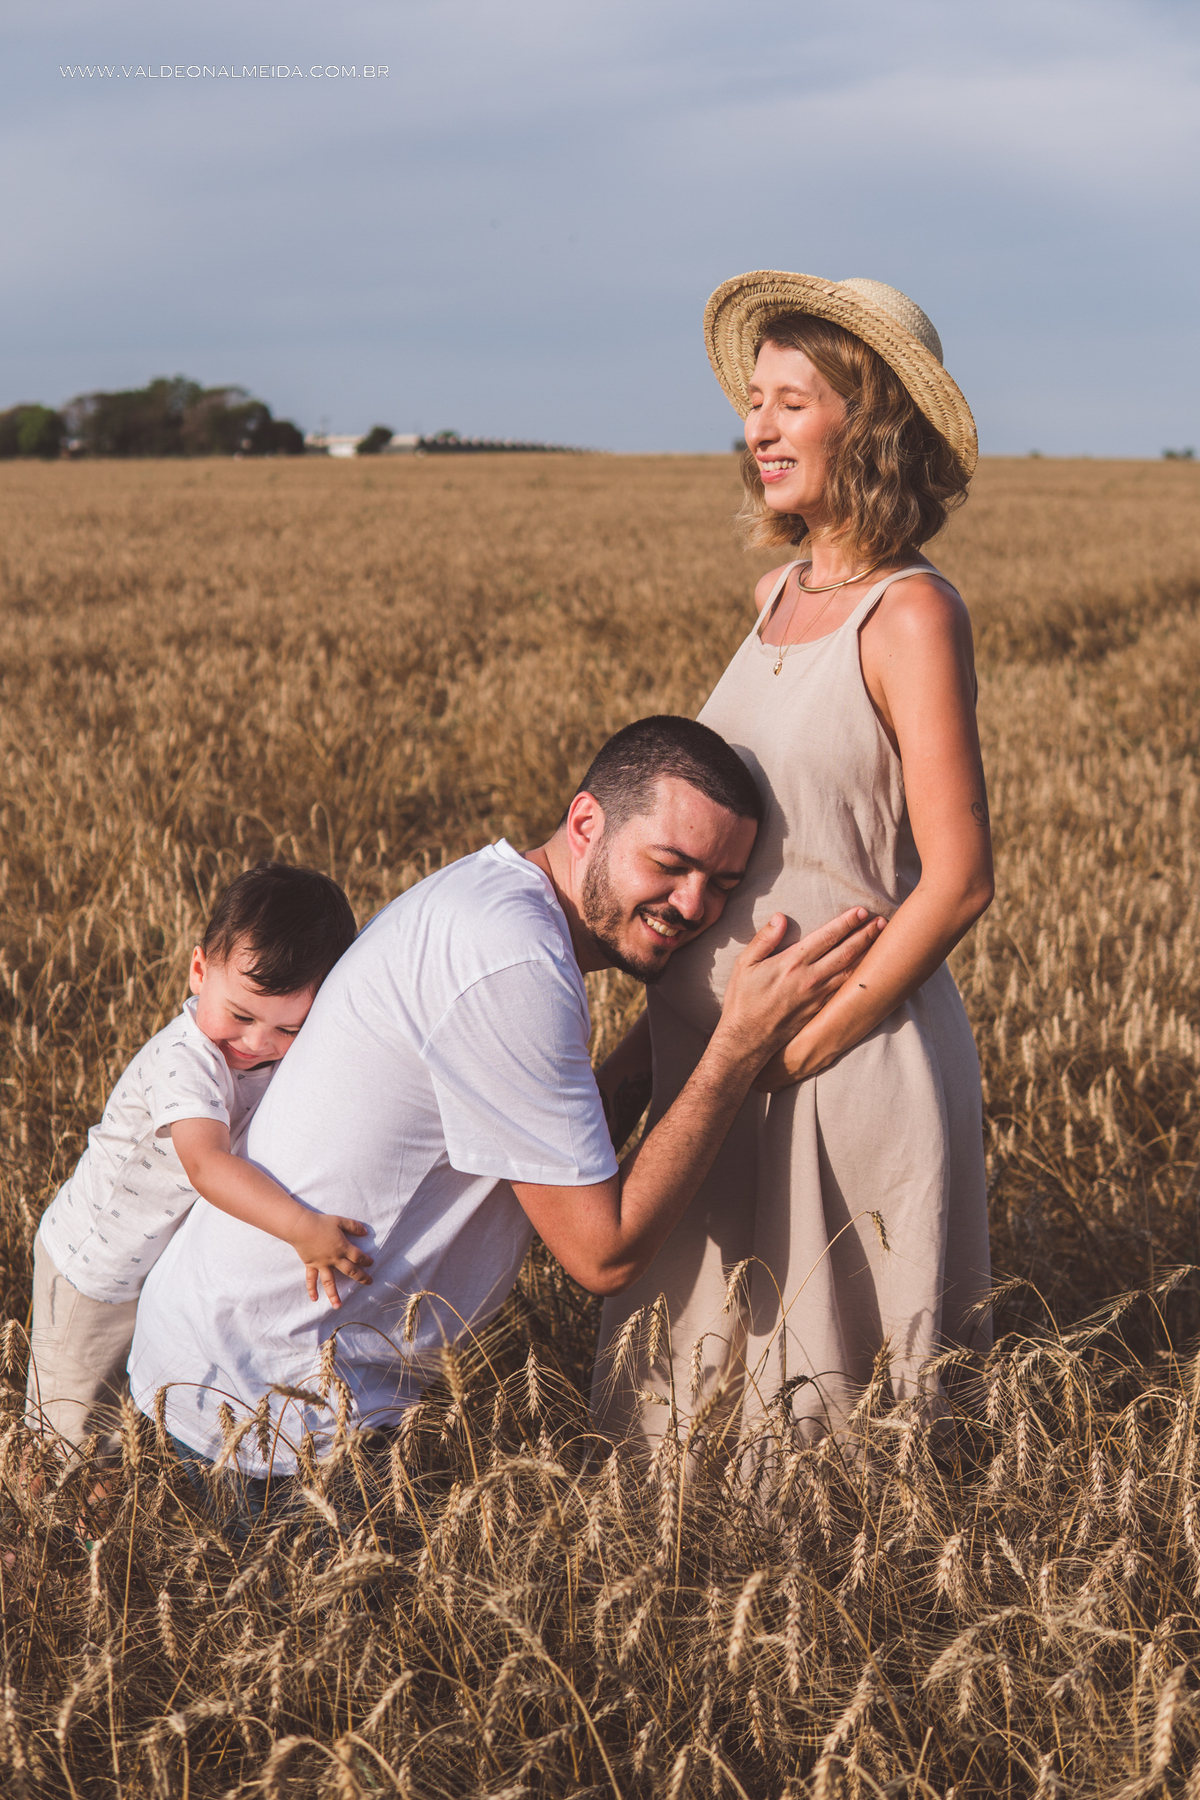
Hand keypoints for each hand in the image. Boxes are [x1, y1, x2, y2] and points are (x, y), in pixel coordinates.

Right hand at [291, 1215, 372, 1306]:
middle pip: (350, 1271)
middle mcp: (334, 1259)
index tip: (371, 1263)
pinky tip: (314, 1299)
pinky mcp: (311, 1265)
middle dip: (361, 1277)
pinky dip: (312, 1289)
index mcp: (343, 1248)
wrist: (301, 1227)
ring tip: (338, 1306)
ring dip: (334, 1294)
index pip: (358, 1257)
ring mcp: (322, 1264)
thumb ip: (353, 1226)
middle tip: (368, 1283)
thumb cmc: (321, 1223)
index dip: (366, 1260)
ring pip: (329, 1282)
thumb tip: (365, 1232)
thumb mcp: (340, 1221)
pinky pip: (311, 1279)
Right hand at [716, 907, 886, 1071]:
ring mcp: (818, 996)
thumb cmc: (743, 1001)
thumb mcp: (744, 964)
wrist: (747, 1040)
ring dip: (868, 954)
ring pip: (850, 971)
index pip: (827, 937)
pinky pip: (844, 990)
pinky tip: (867, 970)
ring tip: (881, 941)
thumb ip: (764, 939)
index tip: (861, 911)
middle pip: (846, 952)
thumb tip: (780, 917)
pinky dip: (859, 977)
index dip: (847, 922)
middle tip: (882, 922)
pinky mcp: (820, 1010)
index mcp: (792, 962)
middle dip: (866, 935)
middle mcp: (810, 978)